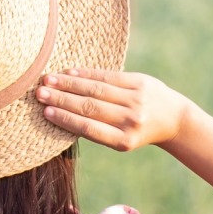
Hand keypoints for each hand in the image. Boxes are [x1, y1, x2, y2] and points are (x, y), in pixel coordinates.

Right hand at [33, 69, 195, 152]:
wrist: (173, 118)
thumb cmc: (138, 131)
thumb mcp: (122, 139)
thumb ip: (98, 128)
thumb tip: (60, 113)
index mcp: (124, 140)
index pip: (89, 128)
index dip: (66, 119)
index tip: (46, 112)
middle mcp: (131, 120)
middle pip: (90, 107)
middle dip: (62, 99)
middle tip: (39, 93)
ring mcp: (137, 100)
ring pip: (97, 89)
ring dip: (69, 84)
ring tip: (48, 80)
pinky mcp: (140, 82)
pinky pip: (108, 76)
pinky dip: (87, 74)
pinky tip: (69, 72)